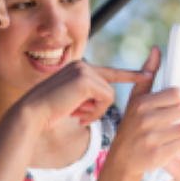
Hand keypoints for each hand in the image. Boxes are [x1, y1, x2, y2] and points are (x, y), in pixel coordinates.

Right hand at [17, 60, 153, 130]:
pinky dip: (95, 112)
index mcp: (77, 67)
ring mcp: (84, 70)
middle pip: (109, 88)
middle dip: (98, 107)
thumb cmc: (48, 112)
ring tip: (75, 115)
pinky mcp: (86, 80)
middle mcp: (82, 64)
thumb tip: (105, 98)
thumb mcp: (71, 100)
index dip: (130, 75)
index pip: (109, 72)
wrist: (31, 114)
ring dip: (95, 111)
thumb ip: (88, 96)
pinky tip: (78, 115)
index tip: (148, 75)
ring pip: (108, 95)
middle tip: (78, 116)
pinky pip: (106, 99)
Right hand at [105, 46, 179, 176]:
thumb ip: (148, 74)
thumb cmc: (132, 126)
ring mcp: (151, 139)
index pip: (176, 93)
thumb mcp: (136, 99)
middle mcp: (144, 120)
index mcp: (141, 104)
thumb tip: (157, 50)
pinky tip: (179, 142)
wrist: (122, 160)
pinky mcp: (158, 155)